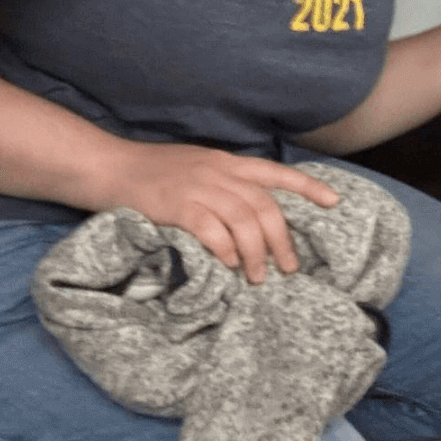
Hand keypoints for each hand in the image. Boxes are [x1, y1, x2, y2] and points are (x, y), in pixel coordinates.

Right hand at [100, 141, 340, 283]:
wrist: (106, 167)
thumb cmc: (151, 174)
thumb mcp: (196, 168)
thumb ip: (223, 185)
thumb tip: (250, 216)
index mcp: (226, 162)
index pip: (276, 173)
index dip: (308, 186)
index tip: (334, 202)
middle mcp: (217, 171)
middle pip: (264, 205)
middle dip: (282, 239)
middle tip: (289, 268)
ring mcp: (197, 187)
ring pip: (243, 219)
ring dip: (256, 252)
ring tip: (259, 278)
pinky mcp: (175, 206)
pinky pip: (211, 228)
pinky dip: (225, 249)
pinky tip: (230, 266)